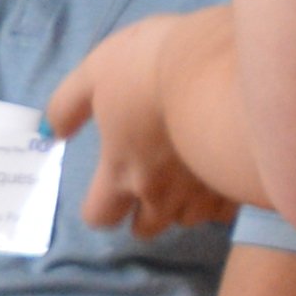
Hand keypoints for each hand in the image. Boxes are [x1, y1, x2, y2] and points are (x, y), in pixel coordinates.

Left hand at [48, 9, 238, 233]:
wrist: (223, 68)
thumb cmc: (151, 66)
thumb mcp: (96, 70)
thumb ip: (69, 105)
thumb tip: (54, 132)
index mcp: (121, 170)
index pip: (101, 217)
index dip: (102, 208)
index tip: (110, 188)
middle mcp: (160, 193)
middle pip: (147, 229)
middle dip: (144, 213)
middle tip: (152, 183)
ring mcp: (203, 193)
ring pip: (190, 220)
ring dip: (184, 206)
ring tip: (190, 178)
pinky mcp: (241, 184)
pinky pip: (227, 208)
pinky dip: (220, 197)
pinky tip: (222, 173)